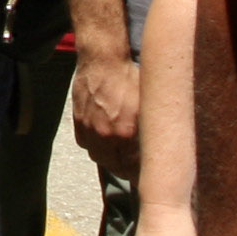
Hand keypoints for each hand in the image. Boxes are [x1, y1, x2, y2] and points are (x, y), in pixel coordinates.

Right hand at [70, 47, 141, 179]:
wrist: (103, 60)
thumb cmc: (129, 78)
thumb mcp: (148, 104)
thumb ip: (150, 130)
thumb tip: (158, 148)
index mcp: (126, 132)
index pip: (133, 166)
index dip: (141, 173)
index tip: (148, 175)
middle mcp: (105, 134)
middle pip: (115, 166)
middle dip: (126, 171)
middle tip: (135, 170)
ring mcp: (89, 128)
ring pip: (99, 157)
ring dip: (110, 160)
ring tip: (120, 156)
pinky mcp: (78, 121)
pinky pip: (86, 144)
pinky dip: (95, 146)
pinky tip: (104, 141)